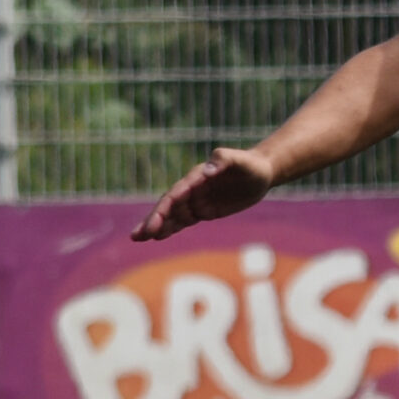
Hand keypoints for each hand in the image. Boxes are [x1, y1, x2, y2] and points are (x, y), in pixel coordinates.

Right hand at [133, 146, 276, 241]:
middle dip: (154, 220)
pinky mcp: (203, 210)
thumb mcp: (240, 161)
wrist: (259, 173)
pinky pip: (183, 221)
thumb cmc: (250, 165)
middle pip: (169, 206)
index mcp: (197, 177)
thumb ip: (223, 161)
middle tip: (139, 235)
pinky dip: (170, 228)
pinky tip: (157, 237)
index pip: (177, 193)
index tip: (156, 220)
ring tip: (138, 238)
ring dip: (156, 226)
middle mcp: (192, 189)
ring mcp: (196, 200)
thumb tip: (208, 170)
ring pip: (172, 216)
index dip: (166, 207)